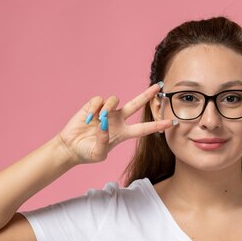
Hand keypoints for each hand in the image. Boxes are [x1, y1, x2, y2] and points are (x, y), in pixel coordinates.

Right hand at [56, 82, 176, 164]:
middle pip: (136, 104)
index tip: (171, 122)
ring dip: (108, 108)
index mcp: (123, 133)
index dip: (158, 125)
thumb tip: (105, 125)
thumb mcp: (98, 154)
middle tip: (159, 86)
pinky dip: (95, 108)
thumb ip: (103, 143)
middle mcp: (117, 120)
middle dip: (147, 95)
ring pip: (115, 100)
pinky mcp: (93, 106)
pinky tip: (89, 117)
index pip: (144, 128)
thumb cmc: (85, 153)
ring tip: (98, 119)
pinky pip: (99, 100)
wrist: (70, 147)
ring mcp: (106, 112)